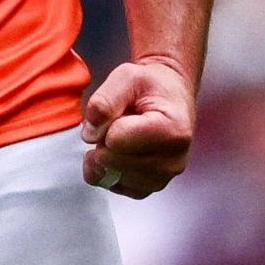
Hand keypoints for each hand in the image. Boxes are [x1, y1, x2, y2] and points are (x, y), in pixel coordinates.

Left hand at [81, 55, 195, 199]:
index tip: (120, 111)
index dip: (106, 123)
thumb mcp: (126, 77)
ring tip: (121, 135)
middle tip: (118, 122)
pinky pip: (113, 184)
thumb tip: (90, 135)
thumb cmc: (149, 85)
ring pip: (110, 175)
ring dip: (103, 154)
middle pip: (112, 160)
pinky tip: (115, 151)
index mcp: (173, 130)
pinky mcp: (151, 187)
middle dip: (102, 139)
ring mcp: (164, 177)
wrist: (169, 97)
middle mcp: (174, 160)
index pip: (116, 140)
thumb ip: (104, 101)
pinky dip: (105, 169)